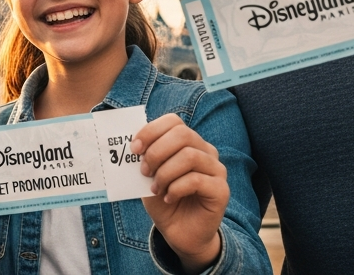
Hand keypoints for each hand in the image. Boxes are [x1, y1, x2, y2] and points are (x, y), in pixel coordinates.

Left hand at [131, 114, 224, 274]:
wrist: (180, 232)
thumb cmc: (164, 199)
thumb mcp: (148, 175)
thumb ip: (144, 157)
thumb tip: (131, 142)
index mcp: (189, 142)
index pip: (173, 122)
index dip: (151, 131)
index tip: (134, 148)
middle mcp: (206, 151)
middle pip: (182, 134)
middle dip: (157, 152)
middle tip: (144, 171)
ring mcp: (217, 170)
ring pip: (189, 156)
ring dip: (165, 173)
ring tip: (156, 188)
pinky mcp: (221, 190)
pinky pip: (196, 180)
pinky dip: (176, 188)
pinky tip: (169, 198)